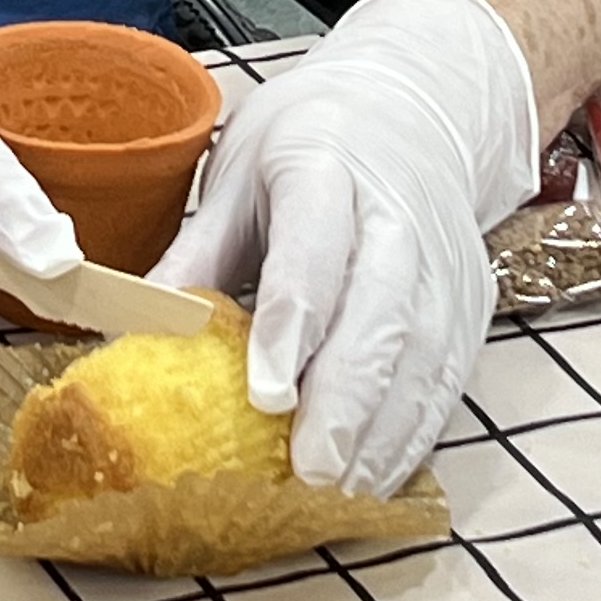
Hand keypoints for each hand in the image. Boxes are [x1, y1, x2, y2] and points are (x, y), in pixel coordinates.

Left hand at [154, 0, 538, 494]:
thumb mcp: (236, 174)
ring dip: (384, 434)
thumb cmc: (308, 142)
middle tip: (308, 476)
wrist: (416, 104)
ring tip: (337, 496)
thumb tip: (130, 342)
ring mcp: (444, 265)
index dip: (291, 328)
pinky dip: (415, 435)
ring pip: (425, 357)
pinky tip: (376, 478)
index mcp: (327, 169)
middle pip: (381, 317)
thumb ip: (194, 256)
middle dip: (346, 402)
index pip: (313, 255)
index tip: (266, 397)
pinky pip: (448, 378)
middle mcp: (398, 219)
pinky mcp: (470, 304)